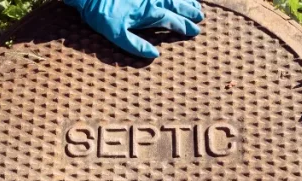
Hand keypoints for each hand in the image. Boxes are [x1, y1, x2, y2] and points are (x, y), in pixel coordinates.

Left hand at [65, 0, 204, 57]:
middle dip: (189, 11)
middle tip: (200, 16)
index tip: (195, 31)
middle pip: (176, 4)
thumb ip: (135, 45)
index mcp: (149, 13)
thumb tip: (155, 54)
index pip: (173, 21)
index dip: (184, 26)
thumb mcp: (115, 34)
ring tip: (195, 3)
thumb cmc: (101, 14)